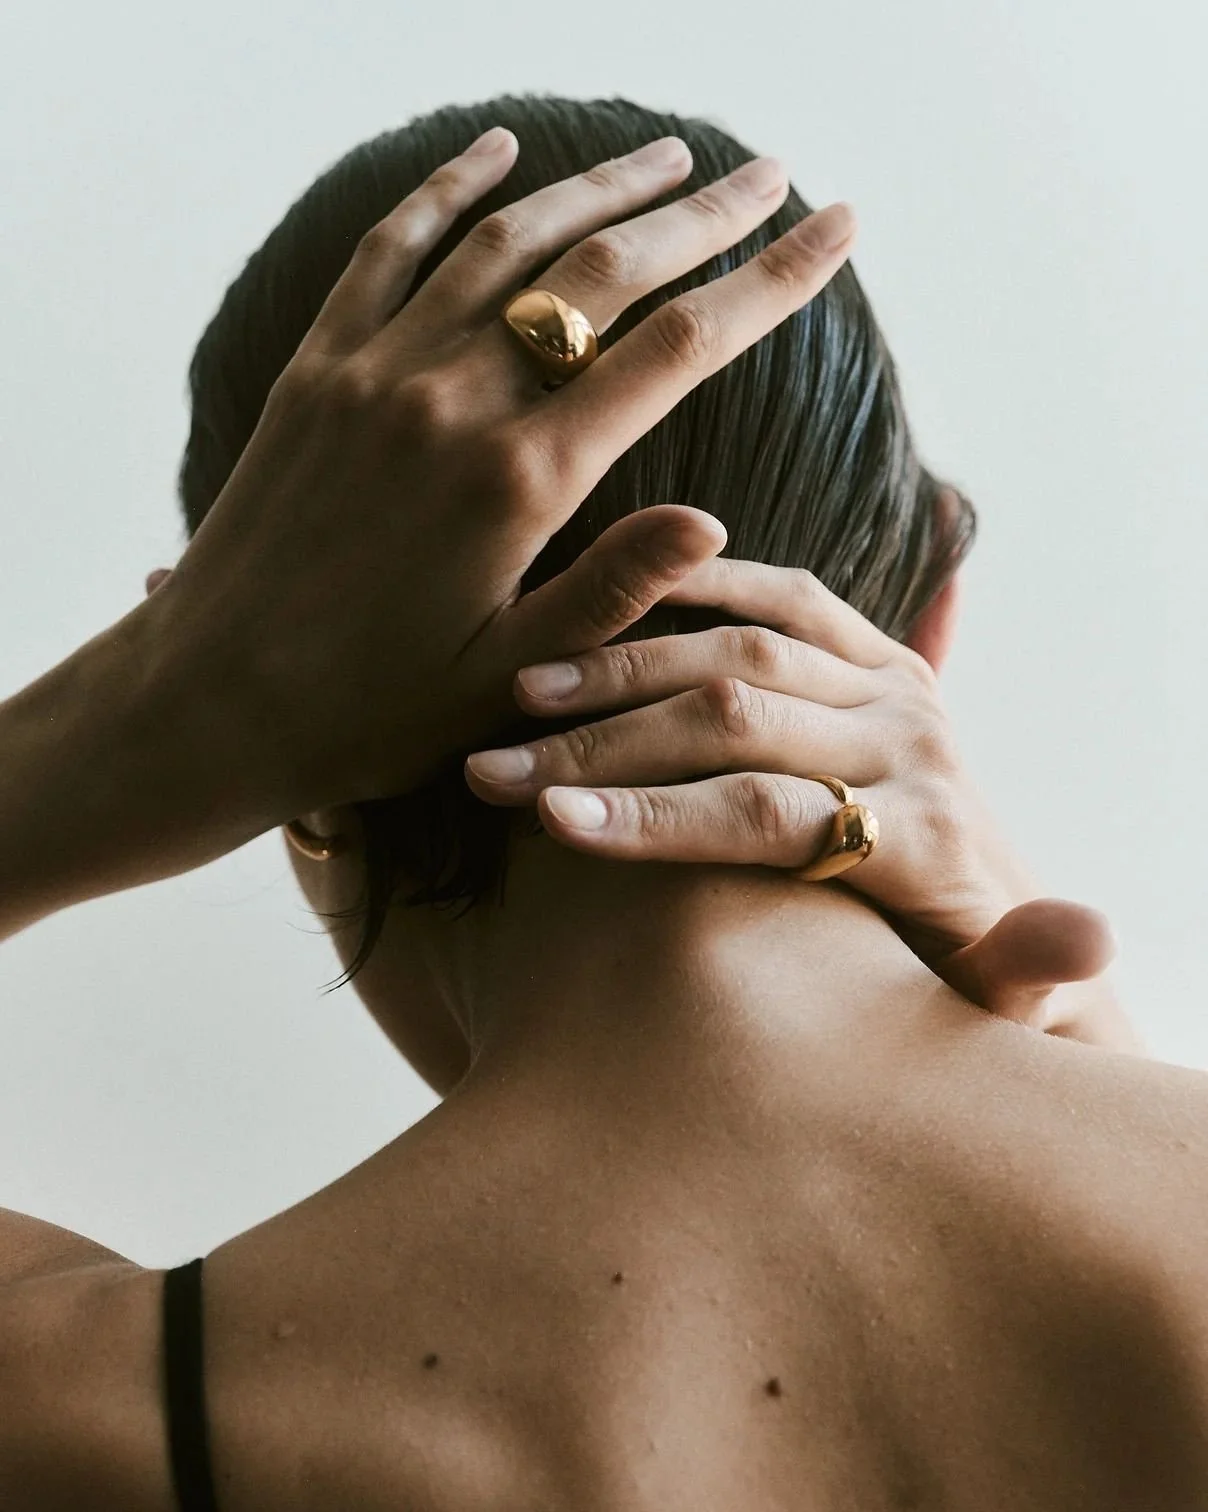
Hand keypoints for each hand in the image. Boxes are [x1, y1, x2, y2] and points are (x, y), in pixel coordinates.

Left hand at [145, 127, 856, 824]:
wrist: (208, 701)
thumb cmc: (367, 710)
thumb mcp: (508, 677)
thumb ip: (611, 593)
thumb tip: (716, 521)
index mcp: (520, 481)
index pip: (676, 351)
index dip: (770, 281)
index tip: (835, 229)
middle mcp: (453, 401)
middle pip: (604, 272)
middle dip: (703, 215)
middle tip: (774, 174)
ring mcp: (378, 371)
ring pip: (509, 240)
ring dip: (597, 189)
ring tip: (670, 158)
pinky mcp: (318, 369)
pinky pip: (390, 247)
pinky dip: (448, 187)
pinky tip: (501, 151)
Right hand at [465, 556, 1129, 1037]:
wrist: (989, 905)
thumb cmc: (952, 971)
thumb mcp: (998, 998)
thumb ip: (1029, 971)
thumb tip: (1083, 933)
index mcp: (926, 831)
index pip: (766, 814)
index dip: (653, 820)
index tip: (544, 826)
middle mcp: (912, 739)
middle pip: (736, 720)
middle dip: (604, 745)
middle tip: (489, 768)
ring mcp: (893, 683)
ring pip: (742, 648)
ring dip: (621, 668)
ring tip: (516, 696)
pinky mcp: (873, 648)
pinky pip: (779, 594)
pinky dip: (690, 594)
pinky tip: (604, 615)